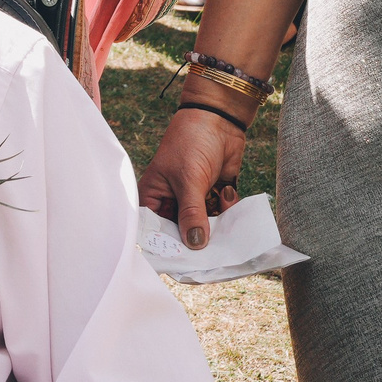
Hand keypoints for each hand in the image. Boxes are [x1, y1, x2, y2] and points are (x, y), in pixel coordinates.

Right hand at [138, 104, 247, 248]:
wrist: (219, 118)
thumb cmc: (191, 142)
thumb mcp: (188, 180)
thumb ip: (191, 213)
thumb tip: (195, 244)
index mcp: (154, 197)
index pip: (155, 230)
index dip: (167, 246)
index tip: (183, 263)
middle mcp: (173, 201)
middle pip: (182, 232)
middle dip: (197, 239)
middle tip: (211, 253)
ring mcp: (195, 198)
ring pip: (205, 226)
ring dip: (216, 225)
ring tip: (221, 218)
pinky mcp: (214, 194)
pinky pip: (222, 214)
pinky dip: (227, 210)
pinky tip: (226, 191)